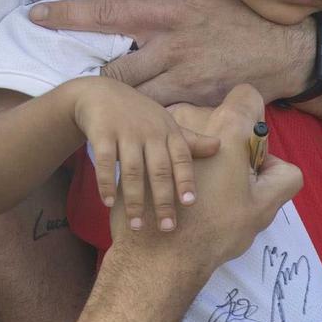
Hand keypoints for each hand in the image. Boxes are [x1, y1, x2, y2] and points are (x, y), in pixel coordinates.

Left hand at [31, 0, 311, 105]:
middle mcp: (170, 48)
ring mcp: (183, 79)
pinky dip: (146, 116)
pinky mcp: (197, 103)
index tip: (37, 16)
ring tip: (110, 102)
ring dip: (119, 100)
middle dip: (95, 75)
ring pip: (133, 97)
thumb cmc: (247, 14)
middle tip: (86, 77)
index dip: (69, 16)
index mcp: (169, 13)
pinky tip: (141, 119)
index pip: (108, 13)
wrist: (288, 53)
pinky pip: (159, 114)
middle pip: (113, 68)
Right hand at [66, 75, 219, 231]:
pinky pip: (106, 161)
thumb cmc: (141, 116)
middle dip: (164, 200)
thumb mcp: (166, 125)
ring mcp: (126, 132)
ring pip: (133, 170)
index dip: (186, 180)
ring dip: (135, 200)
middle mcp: (150, 132)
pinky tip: (109, 203)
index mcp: (169, 132)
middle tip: (168, 228)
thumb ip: (190, 142)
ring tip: (137, 226)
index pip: (182, 158)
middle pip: (159, 170)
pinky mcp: (102, 132)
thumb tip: (219, 147)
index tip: (191, 204)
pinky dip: (107, 183)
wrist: (101, 93)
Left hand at [107, 85, 300, 268]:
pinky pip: (166, 149)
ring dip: (198, 154)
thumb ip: (284, 176)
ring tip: (197, 191)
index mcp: (227, 129)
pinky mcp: (145, 151)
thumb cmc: (215, 231)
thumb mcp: (265, 207)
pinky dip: (173, 164)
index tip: (249, 151)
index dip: (254, 120)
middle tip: (225, 182)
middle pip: (219, 117)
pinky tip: (174, 194)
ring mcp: (164, 136)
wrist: (158, 255)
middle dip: (226, 143)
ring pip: (192, 133)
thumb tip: (276, 165)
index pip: (248, 97)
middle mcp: (194, 121)